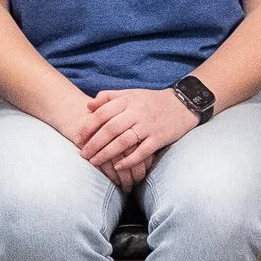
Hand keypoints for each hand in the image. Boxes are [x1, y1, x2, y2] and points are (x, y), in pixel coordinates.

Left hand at [76, 88, 198, 186]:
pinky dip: (129, 160)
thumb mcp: (130, 93)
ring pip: (123, 141)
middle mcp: (136, 112)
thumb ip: (108, 97)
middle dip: (94, 143)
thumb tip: (89, 106)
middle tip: (83, 154)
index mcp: (127, 100)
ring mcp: (148, 126)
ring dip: (107, 154)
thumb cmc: (151, 100)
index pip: (102, 113)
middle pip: (110, 129)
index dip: (88, 127)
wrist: (182, 104)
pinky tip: (118, 167)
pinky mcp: (159, 138)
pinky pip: (142, 151)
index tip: (77, 138)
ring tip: (95, 162)